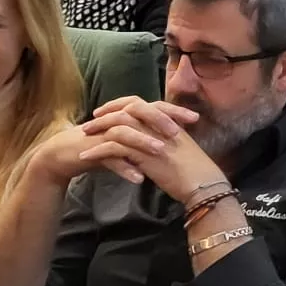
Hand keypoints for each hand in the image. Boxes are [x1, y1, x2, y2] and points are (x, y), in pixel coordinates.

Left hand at [74, 97, 222, 203]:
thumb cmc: (195, 169)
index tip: (106, 110)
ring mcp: (150, 137)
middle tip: (90, 122)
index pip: (139, 103)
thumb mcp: (180, 146)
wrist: (201, 182)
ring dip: (98, 130)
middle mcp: (157, 124)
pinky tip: (87, 156)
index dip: (120, 104)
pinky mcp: (142, 154)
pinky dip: (98, 150)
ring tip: (83, 138)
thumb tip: (151, 138)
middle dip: (105, 114)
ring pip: (117, 125)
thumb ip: (165, 138)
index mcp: (166, 119)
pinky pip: (113, 148)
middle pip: (125, 109)